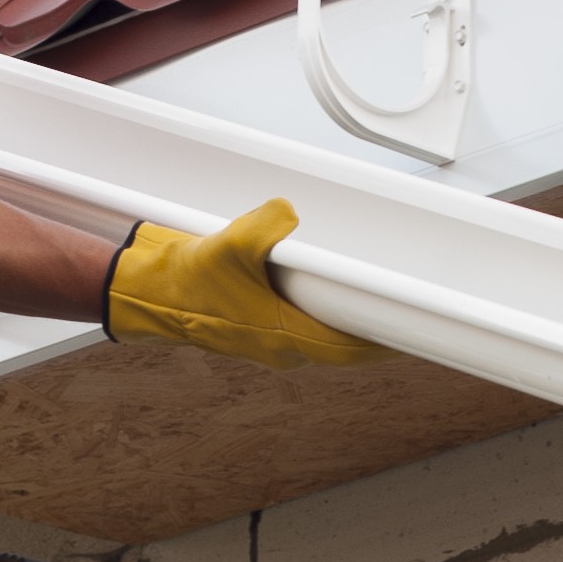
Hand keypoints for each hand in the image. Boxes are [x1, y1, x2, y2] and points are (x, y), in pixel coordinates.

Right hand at [103, 200, 390, 369]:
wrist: (148, 293)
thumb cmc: (187, 281)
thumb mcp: (229, 245)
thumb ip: (266, 227)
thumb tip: (288, 214)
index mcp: (282, 335)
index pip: (349, 347)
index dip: (384, 341)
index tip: (414, 331)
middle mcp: (279, 345)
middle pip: (342, 343)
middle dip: (370, 327)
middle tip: (397, 306)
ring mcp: (268, 339)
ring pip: (322, 334)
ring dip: (343, 318)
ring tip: (366, 296)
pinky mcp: (256, 327)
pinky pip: (301, 324)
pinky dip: (318, 310)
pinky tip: (319, 288)